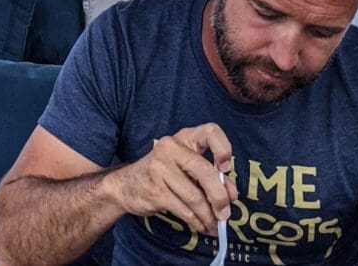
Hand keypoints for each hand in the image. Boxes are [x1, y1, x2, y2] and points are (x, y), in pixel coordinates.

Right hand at [108, 123, 237, 234]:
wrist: (126, 184)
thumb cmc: (163, 174)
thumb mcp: (186, 168)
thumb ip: (210, 177)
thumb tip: (231, 194)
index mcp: (184, 138)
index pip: (210, 132)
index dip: (223, 149)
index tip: (226, 169)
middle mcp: (171, 148)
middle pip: (205, 171)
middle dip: (220, 197)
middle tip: (226, 213)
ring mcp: (160, 169)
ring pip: (195, 196)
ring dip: (208, 216)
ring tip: (214, 225)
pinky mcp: (154, 190)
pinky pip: (183, 209)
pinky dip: (196, 221)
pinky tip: (200, 225)